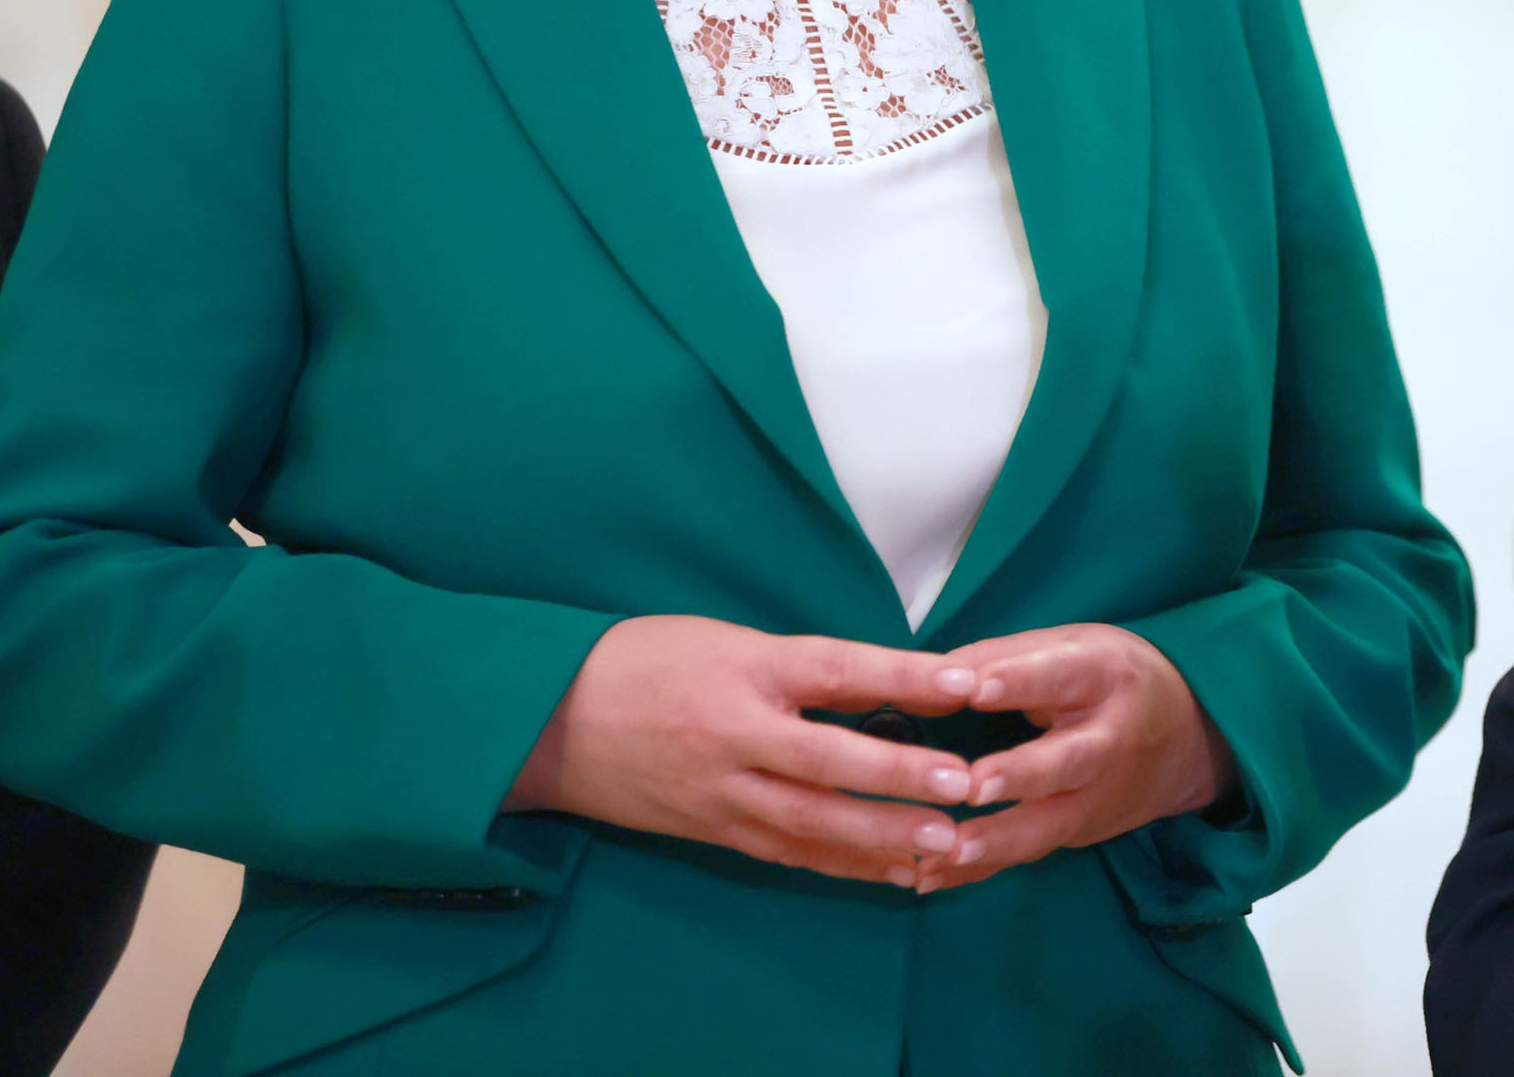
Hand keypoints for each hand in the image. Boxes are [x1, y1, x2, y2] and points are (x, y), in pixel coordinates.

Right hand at [505, 615, 983, 887]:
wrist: (545, 721)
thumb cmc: (647, 662)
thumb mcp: (728, 641)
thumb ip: (806, 668)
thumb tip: (892, 685)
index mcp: (745, 669)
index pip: (837, 670)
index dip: (905, 676)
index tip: (968, 683)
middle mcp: (734, 734)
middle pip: (826, 761)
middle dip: (899, 777)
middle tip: (964, 786)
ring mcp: (720, 791)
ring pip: (810, 822)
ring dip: (882, 836)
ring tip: (945, 844)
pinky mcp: (710, 831)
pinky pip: (787, 853)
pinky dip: (843, 865)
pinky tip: (895, 872)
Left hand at [908, 623, 1236, 894]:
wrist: (1192, 737)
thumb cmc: (1113, 679)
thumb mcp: (1072, 647)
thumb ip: (1000, 658)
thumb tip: (929, 679)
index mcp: (1103, 677)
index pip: (1059, 675)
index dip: (1017, 681)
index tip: (972, 688)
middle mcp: (1108, 740)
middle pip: (1066, 761)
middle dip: (1019, 775)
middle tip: (971, 785)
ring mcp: (1099, 795)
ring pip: (1050, 823)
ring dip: (997, 841)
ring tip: (946, 852)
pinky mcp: (1082, 832)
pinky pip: (1029, 852)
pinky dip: (981, 869)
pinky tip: (932, 876)